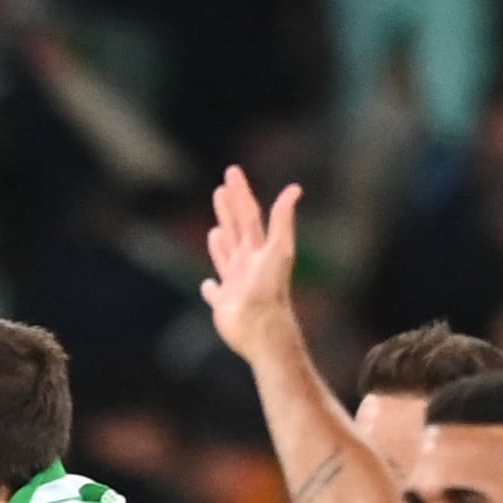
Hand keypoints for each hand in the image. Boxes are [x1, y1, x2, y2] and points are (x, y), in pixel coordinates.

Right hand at [198, 166, 302, 364]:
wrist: (263, 330)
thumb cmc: (270, 290)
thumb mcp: (279, 250)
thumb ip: (283, 220)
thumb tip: (295, 188)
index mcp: (258, 249)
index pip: (248, 214)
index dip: (240, 192)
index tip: (232, 172)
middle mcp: (247, 264)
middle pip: (237, 230)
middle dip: (229, 209)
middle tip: (222, 189)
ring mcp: (236, 284)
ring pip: (226, 258)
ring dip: (220, 243)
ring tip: (215, 230)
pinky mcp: (224, 306)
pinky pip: (215, 293)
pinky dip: (210, 288)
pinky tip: (207, 285)